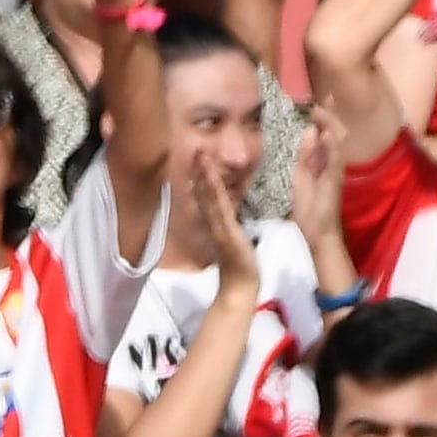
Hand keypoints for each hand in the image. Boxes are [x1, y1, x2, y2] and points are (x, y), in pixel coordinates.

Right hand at [191, 151, 260, 299]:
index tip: (200, 159)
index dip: (202, 178)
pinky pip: (219, 208)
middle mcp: (213, 223)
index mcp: (217, 223)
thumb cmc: (240, 265)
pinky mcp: (224, 233)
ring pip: (209, 197)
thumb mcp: (235, 239)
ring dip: (204, 176)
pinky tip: (210, 178)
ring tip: (201, 156)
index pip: (208, 196)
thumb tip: (231, 215)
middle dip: (199, 172)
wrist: (240, 285)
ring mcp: (218, 227)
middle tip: (196, 150)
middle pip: (204, 193)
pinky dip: (213, 191)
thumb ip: (231, 226)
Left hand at [289, 103, 344, 248]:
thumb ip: (305, 153)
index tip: (319, 100)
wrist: (316, 231)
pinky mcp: (335, 180)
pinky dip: (332, 146)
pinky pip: (335, 160)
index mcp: (323, 159)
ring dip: (329, 124)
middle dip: (328, 115)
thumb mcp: (301, 174)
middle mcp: (332, 161)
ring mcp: (335, 170)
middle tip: (321, 100)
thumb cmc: (309, 205)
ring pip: (336, 141)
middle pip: (334, 132)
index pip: (325, 133)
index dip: (324, 116)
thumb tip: (309, 130)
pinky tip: (327, 134)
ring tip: (322, 109)